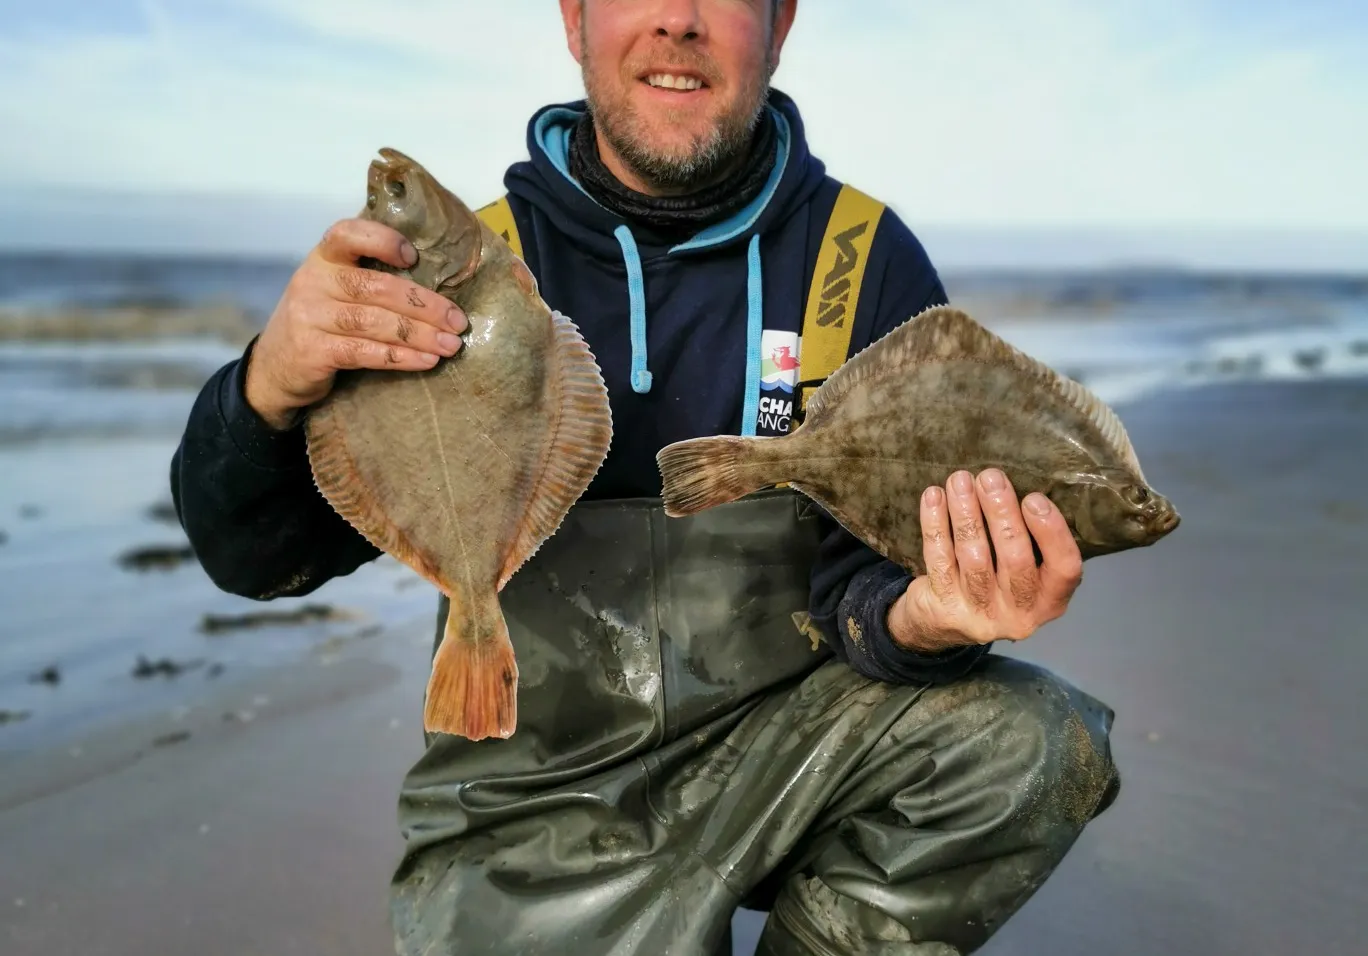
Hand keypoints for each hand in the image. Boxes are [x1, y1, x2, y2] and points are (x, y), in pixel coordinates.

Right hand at [244, 218, 468, 429]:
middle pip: (376, 286)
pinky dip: (400, 358)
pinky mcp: (312, 351)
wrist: (275, 368)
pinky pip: (364, 352)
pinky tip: (426, 361)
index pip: (348, 234)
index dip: (382, 240)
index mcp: (324, 258)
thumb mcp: (334, 290)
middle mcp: (313, 281)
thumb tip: (438, 289)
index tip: (414, 256)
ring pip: (374, 322)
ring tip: (450, 345)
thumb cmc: (321, 323)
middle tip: (458, 321)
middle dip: (424, 305)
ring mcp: (309, 316)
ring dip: (420, 335)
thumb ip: (370, 278)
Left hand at [888, 468, 1082, 652]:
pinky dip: (935, 524)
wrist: (944, 624)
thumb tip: (1013, 486)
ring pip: (974, 557)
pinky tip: (934, 496)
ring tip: (960, 480)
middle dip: (1001, 513)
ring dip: (967, 513)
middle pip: (1015, 560)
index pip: (1064, 568)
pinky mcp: (944, 607)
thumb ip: (1029, 540)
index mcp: (1049, 600)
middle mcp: (1018, 614)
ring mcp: (979, 614)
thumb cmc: (994, 583)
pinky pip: (939, 559)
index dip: (1052, 533)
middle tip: (990, 477)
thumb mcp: (1025, 572)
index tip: (1033, 498)